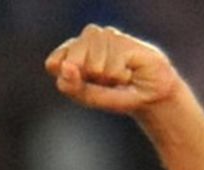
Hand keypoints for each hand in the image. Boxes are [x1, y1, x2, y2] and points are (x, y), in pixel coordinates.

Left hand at [44, 25, 178, 115]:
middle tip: (103, 82)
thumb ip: (74, 86)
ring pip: (92, 60)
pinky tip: (128, 71)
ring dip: (106, 76)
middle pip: (71, 57)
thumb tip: (64, 67)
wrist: (148, 94)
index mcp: (71, 56)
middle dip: (87, 76)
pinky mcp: (122, 38)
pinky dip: (119, 74)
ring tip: (117, 77)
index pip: (54, 61)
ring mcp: (104, 37)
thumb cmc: (116, 96)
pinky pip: (112, 62)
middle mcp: (85, 42)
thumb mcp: (90, 98)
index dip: (65, 76)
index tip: (79, 84)